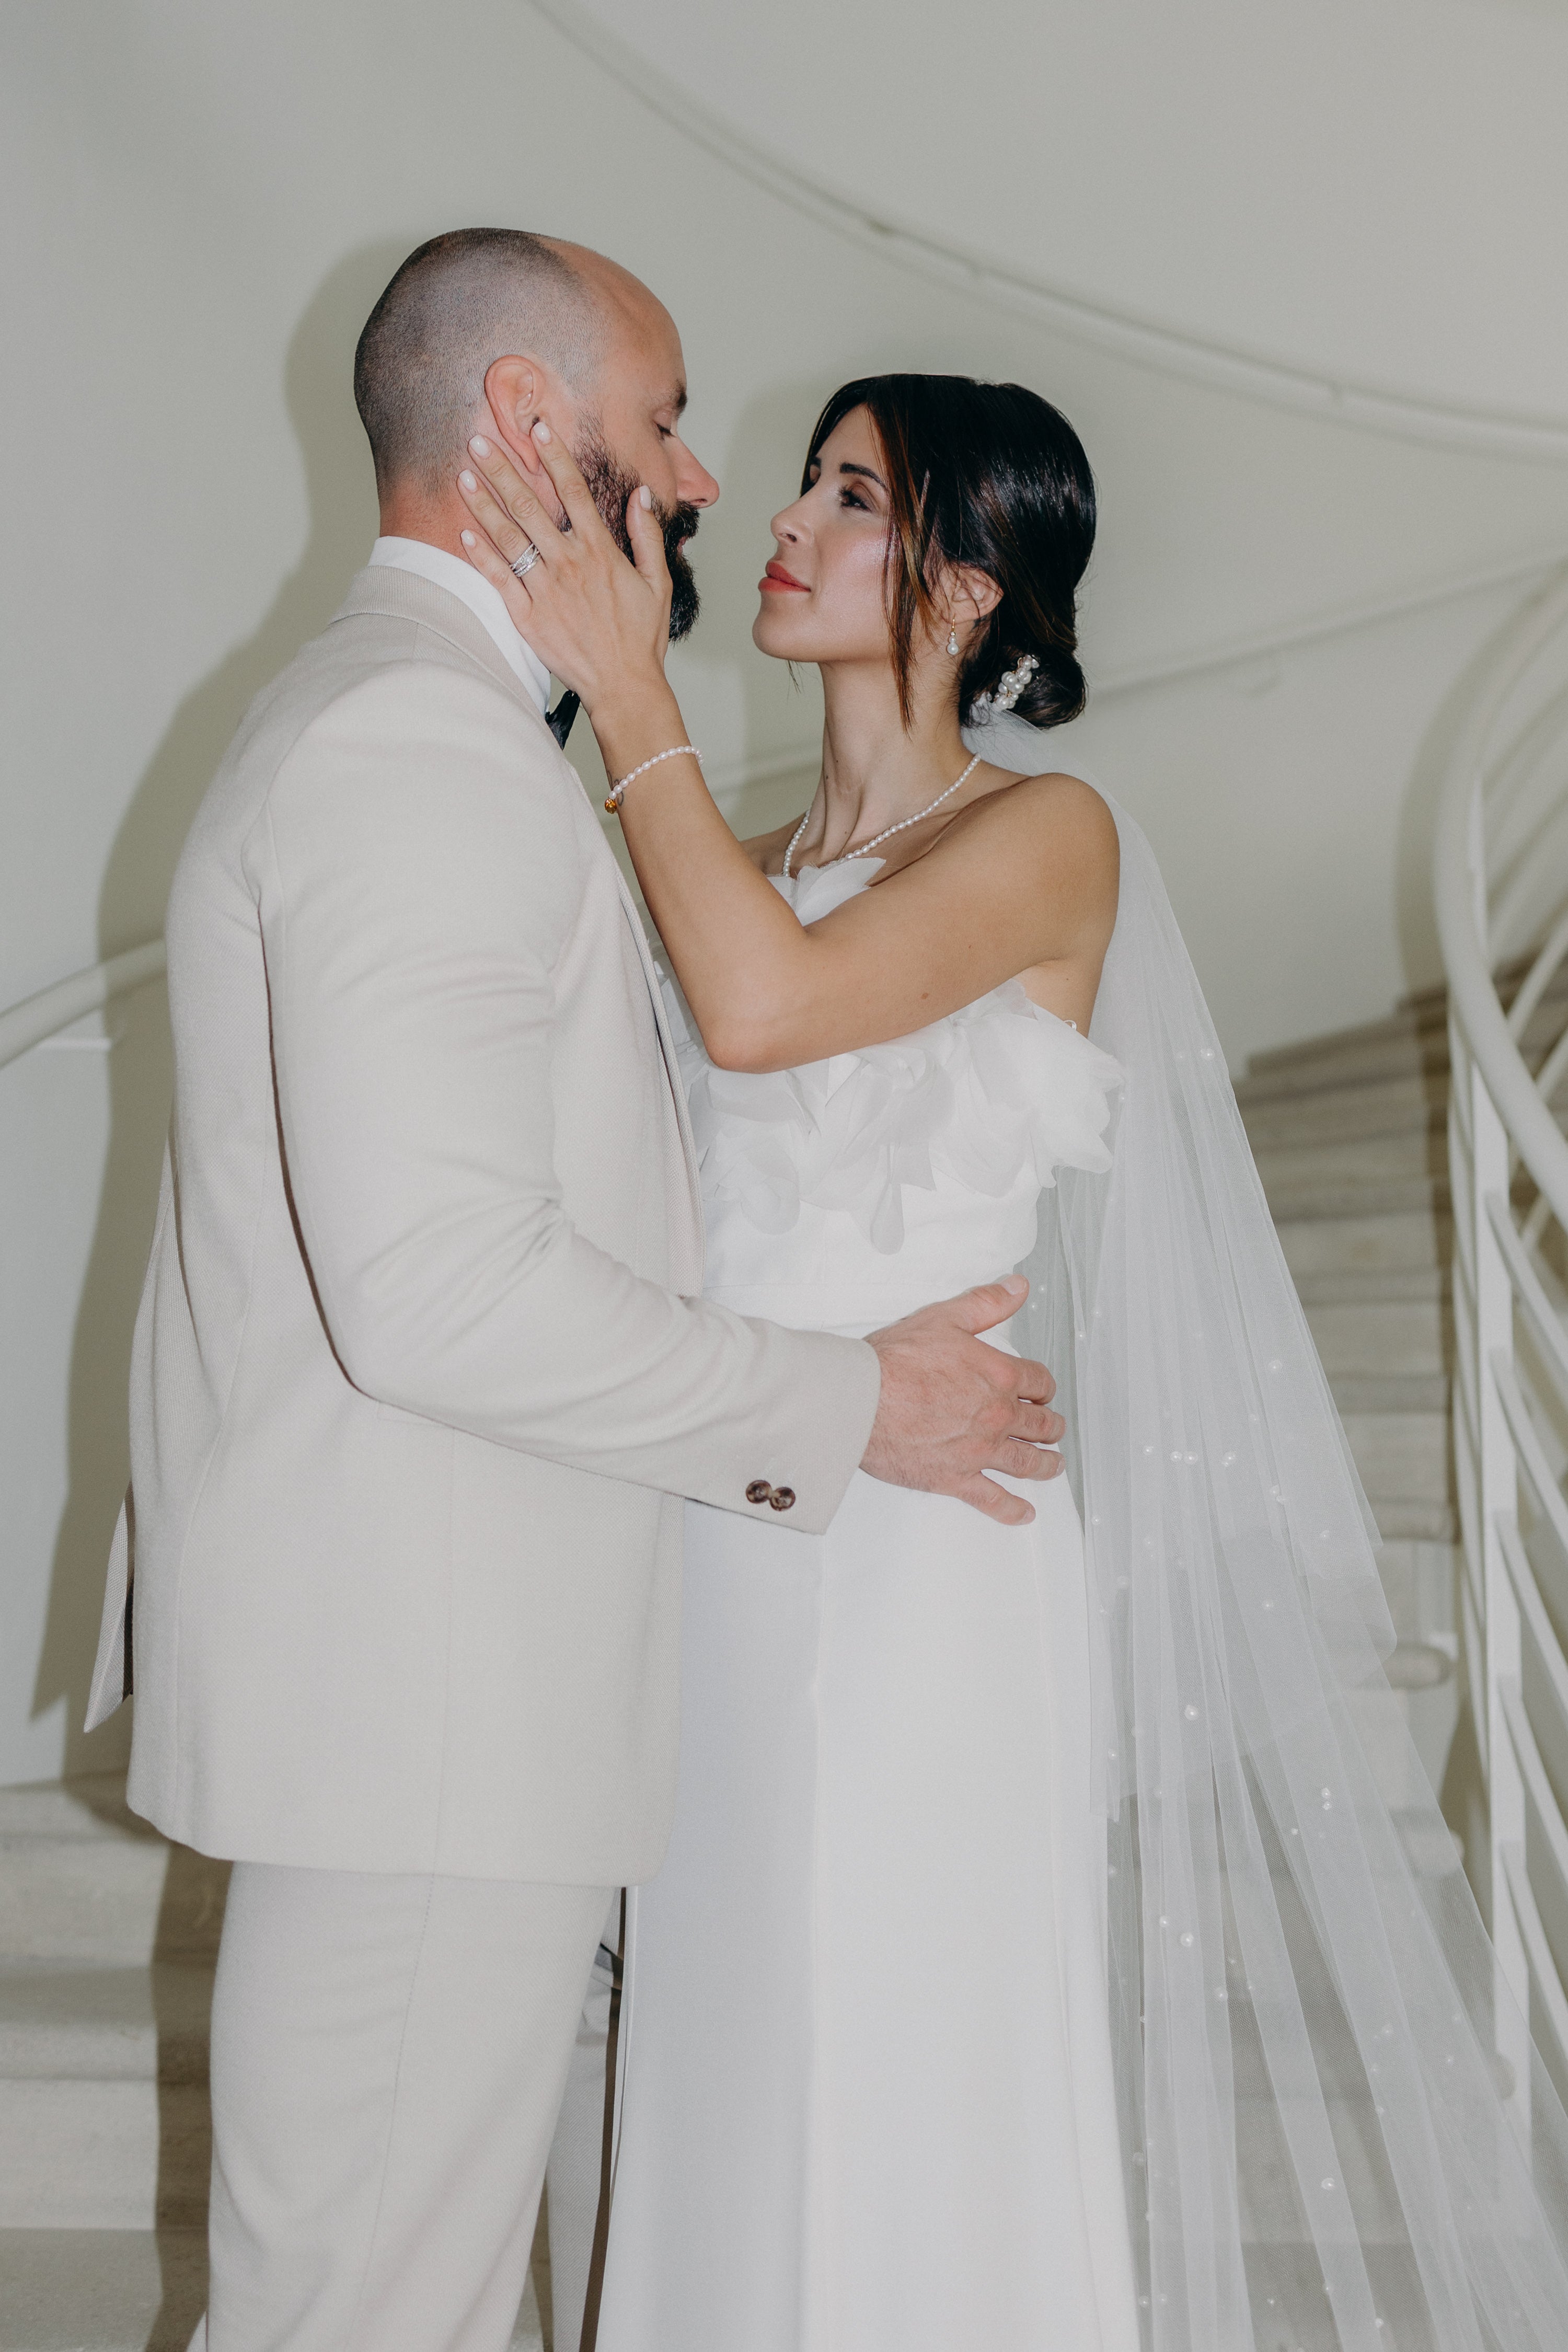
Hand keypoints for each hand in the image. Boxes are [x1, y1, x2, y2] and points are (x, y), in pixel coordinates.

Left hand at [456, 426, 673, 718]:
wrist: (624, 687)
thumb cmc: (642, 638)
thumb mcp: (657, 583)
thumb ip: (647, 535)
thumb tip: (641, 494)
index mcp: (601, 552)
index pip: (573, 490)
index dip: (553, 455)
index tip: (537, 427)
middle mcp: (569, 564)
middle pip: (531, 505)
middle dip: (502, 469)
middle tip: (478, 441)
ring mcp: (546, 590)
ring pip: (509, 537)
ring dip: (484, 504)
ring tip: (463, 476)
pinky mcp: (528, 618)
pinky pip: (499, 580)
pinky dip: (481, 555)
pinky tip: (464, 532)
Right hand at [861, 1276, 1064, 1526]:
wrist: (859, 1400)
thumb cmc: (893, 1361)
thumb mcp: (944, 1317)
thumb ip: (986, 1304)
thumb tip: (1017, 1288)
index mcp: (998, 1375)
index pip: (1038, 1381)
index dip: (1043, 1385)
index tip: (1042, 1391)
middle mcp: (996, 1416)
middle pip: (1040, 1424)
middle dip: (1049, 1425)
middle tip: (1052, 1429)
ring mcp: (979, 1451)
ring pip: (1027, 1463)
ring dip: (1046, 1465)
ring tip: (1053, 1466)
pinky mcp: (955, 1479)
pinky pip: (994, 1501)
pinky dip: (1013, 1510)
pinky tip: (1024, 1512)